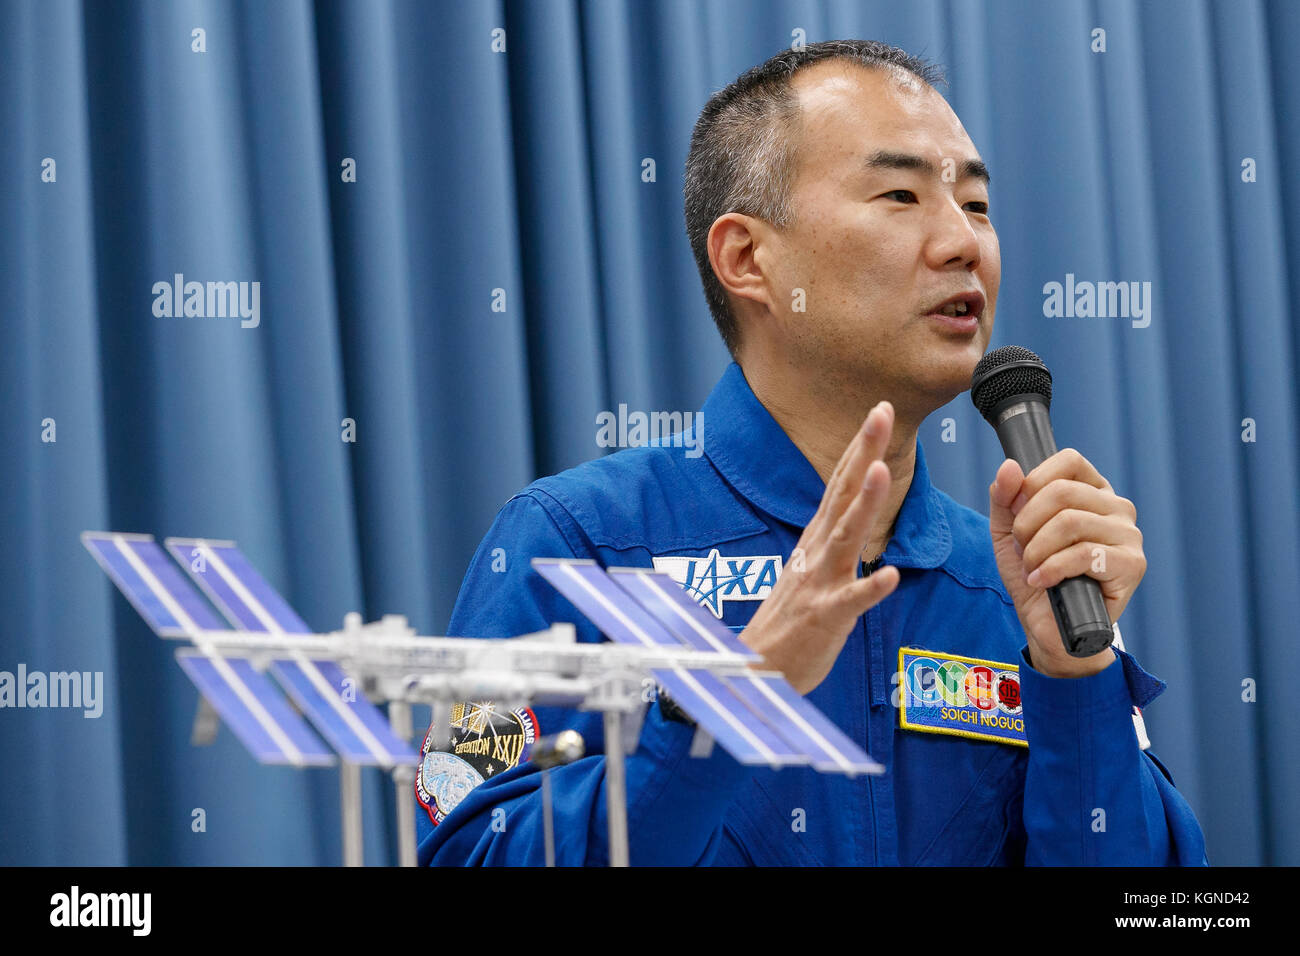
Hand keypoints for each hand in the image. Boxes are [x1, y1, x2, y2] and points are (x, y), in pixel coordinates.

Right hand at [740, 402, 900, 694]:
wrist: (756, 668)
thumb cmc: (789, 622)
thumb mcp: (811, 567)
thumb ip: (832, 537)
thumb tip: (852, 508)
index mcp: (816, 539)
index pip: (839, 482)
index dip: (859, 446)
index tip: (878, 409)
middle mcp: (816, 552)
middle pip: (842, 494)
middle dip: (862, 452)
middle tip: (880, 413)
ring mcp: (819, 583)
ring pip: (844, 538)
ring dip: (863, 505)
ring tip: (880, 471)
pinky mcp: (824, 618)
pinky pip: (850, 603)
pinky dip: (869, 589)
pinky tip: (891, 575)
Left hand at [988, 448, 1145, 677]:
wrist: (1047, 626)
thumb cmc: (1034, 574)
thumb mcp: (1008, 532)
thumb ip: (1005, 498)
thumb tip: (1010, 466)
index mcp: (1093, 491)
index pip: (1068, 461)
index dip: (1033, 483)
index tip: (1018, 512)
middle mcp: (1117, 507)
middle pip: (1062, 492)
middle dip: (1027, 524)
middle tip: (1023, 550)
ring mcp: (1129, 535)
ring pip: (1070, 522)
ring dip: (1037, 550)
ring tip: (1033, 568)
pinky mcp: (1132, 565)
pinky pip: (1083, 554)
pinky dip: (1051, 569)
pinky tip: (1042, 581)